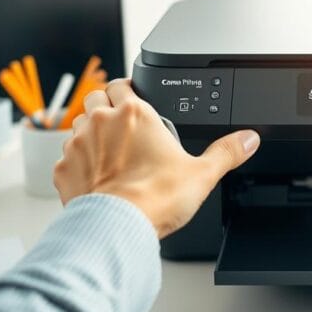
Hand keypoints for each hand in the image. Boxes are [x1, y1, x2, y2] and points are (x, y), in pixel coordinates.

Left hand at [53, 78, 260, 237]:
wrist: (116, 228)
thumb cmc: (155, 198)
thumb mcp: (202, 173)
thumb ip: (227, 152)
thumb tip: (248, 139)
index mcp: (135, 113)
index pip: (122, 83)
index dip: (128, 89)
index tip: (134, 98)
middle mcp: (102, 122)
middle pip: (96, 97)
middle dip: (106, 105)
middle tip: (121, 122)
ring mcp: (78, 144)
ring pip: (78, 125)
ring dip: (90, 132)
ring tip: (108, 151)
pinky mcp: (63, 169)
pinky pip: (66, 157)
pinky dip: (78, 163)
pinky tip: (94, 177)